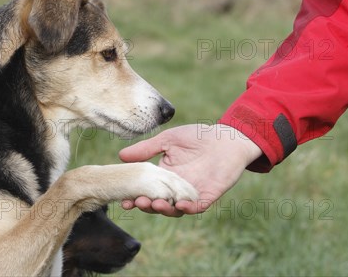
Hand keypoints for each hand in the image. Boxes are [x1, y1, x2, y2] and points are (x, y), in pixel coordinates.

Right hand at [119, 124, 261, 216]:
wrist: (226, 137)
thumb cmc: (196, 137)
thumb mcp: (167, 140)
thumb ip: (146, 149)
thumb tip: (121, 155)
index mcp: (164, 176)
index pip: (146, 191)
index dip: (134, 198)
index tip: (123, 201)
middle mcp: (175, 188)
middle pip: (157, 204)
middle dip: (146, 206)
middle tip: (138, 202)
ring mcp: (191, 193)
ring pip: (175, 209)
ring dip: (164, 209)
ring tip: (156, 204)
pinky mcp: (208, 195)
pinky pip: (196, 207)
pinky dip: (188, 208)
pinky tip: (180, 205)